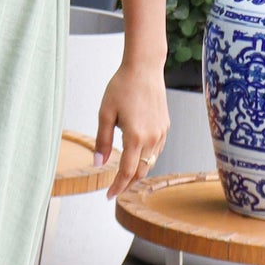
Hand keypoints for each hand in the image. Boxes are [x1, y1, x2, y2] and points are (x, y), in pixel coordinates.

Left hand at [93, 59, 168, 200]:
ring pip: (150, 163)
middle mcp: (152, 138)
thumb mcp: (105, 113)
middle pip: (140, 172)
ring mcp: (161, 133)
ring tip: (123, 176)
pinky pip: (156, 151)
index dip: (117, 187)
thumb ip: (102, 141)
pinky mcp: (165, 127)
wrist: (144, 68)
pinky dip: (146, 159)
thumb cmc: (122, 87)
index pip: (126, 172)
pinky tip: (136, 157)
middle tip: (114, 189)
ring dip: (137, 172)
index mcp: (135, 137)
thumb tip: (98, 164)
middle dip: (127, 184)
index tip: (107, 195)